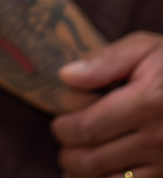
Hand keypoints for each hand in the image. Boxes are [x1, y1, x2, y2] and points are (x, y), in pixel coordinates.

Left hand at [54, 32, 162, 176]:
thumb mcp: (145, 49)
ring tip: (76, 154)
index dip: (63, 124)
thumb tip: (67, 77)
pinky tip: (95, 171)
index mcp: (148, 102)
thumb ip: (106, 61)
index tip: (62, 114)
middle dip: (67, 150)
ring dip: (82, 171)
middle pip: (92, 159)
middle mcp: (159, 138)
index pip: (87, 126)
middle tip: (65, 135)